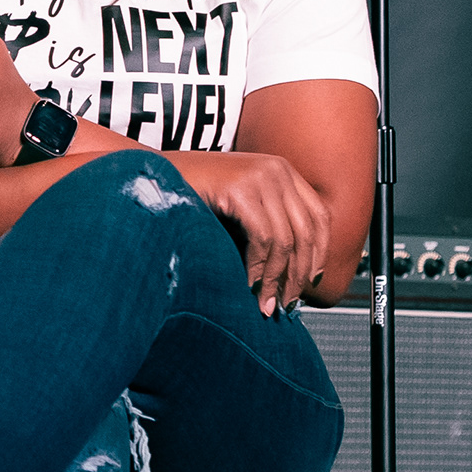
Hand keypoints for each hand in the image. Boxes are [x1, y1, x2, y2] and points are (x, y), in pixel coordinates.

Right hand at [190, 149, 337, 317]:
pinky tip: (248, 283)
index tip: (311, 280)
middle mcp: (277, 169)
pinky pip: (263, 238)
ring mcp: (260, 176)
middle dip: (299, 273)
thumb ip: (267, 223)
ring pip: (286, 240)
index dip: (319, 252)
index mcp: (281, 170)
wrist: (152, 175)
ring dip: (277, 278)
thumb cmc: (192, 195)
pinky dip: (258, 267)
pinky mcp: (241, 189)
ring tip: (265, 301)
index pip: (319, 215)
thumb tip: (292, 270)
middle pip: (307, 230)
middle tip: (288, 302)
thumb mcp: (240, 205)